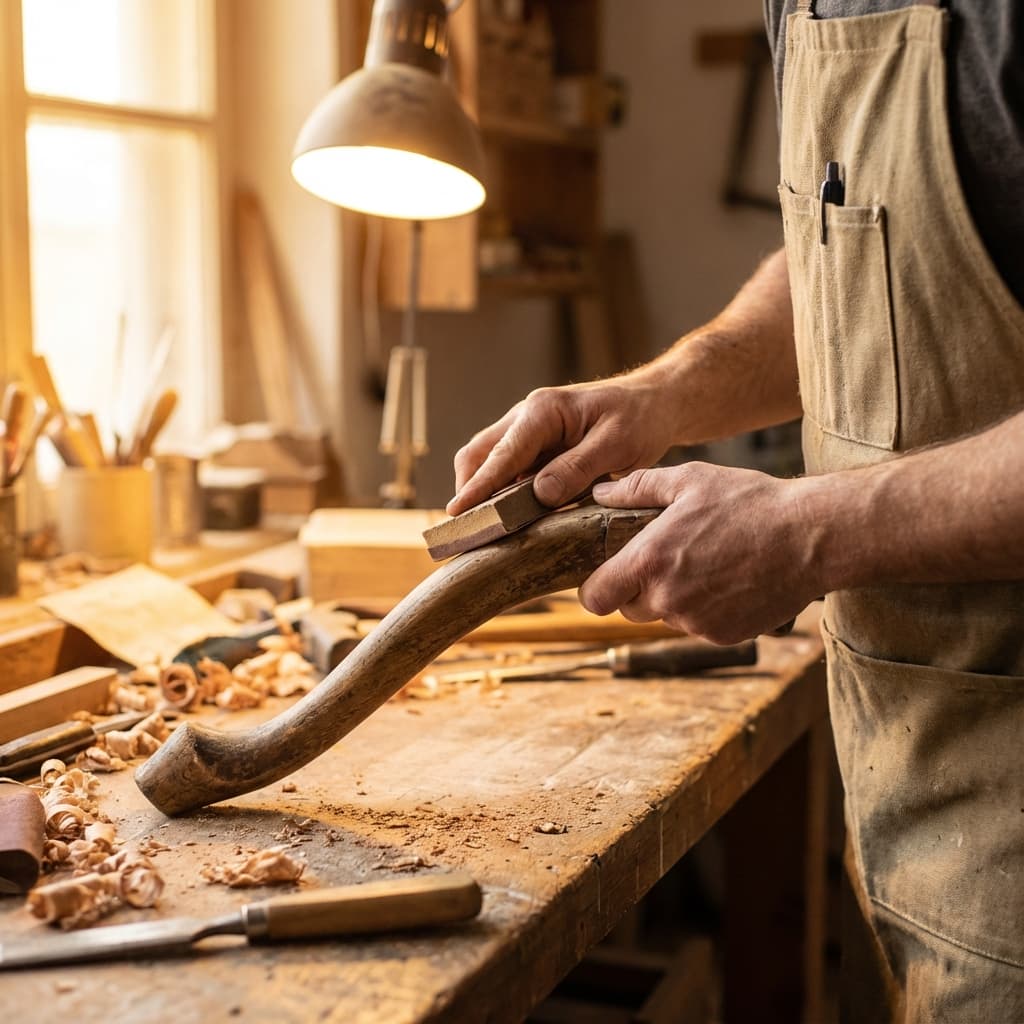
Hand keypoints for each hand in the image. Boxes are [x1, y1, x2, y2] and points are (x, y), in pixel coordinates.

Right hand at [447, 374, 675, 515]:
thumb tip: (540, 494)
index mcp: (542, 411)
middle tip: (464, 531)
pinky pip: (510, 474)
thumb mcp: (616, 443)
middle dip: (468, 491)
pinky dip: (504, 496)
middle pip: (479, 455)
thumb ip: (578, 467)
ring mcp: (528, 434)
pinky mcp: (536, 450)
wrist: (654, 405)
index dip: (479, 486)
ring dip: (484, 496)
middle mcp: (526, 418)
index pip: (502, 453)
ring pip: (489, 464)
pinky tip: (508, 523)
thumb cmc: (639, 418)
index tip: (458, 512)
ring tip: (481, 533)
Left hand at [579, 463, 821, 642]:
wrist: (812, 537)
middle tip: (665, 559)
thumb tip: (600, 492)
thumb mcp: (690, 479)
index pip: (595, 598)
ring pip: (665, 618)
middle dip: (637, 589)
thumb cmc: (750, 502)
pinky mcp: (723, 636)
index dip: (595, 589)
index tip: (605, 576)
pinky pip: (698, 627)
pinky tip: (728, 580)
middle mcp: (668, 600)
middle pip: (629, 609)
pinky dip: (705, 610)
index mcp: (649, 562)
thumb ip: (637, 488)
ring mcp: (696, 623)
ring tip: (705, 563)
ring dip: (673, 598)